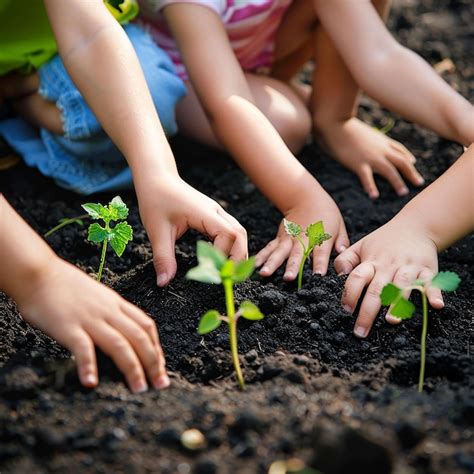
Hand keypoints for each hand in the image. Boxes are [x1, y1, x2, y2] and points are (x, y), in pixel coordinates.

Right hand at [16, 258, 167, 392]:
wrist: (38, 273)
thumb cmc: (64, 286)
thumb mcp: (98, 296)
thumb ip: (110, 313)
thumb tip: (122, 333)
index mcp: (116, 304)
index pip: (146, 325)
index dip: (157, 347)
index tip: (161, 367)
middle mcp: (108, 311)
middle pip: (139, 337)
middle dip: (153, 362)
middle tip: (160, 384)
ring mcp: (90, 319)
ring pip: (120, 344)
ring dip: (133, 368)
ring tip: (140, 388)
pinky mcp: (68, 326)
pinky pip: (83, 348)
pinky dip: (89, 366)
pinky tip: (91, 383)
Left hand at [136, 174, 247, 285]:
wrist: (156, 177)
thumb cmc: (156, 199)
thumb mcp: (156, 231)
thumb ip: (163, 257)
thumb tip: (163, 282)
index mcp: (205, 213)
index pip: (228, 236)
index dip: (222, 256)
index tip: (210, 273)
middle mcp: (216, 212)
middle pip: (240, 235)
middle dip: (237, 258)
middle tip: (227, 279)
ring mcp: (217, 213)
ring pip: (238, 233)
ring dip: (236, 253)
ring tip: (224, 272)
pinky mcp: (213, 216)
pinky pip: (230, 232)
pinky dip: (229, 247)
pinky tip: (217, 258)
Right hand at [256, 188, 348, 278]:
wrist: (304, 196)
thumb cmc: (325, 212)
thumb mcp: (339, 225)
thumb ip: (341, 241)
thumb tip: (343, 253)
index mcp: (320, 237)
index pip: (321, 253)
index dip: (320, 264)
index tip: (318, 276)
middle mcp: (302, 239)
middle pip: (297, 254)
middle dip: (293, 266)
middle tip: (288, 278)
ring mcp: (289, 239)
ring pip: (280, 252)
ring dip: (272, 263)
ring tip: (264, 274)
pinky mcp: (280, 238)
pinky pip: (270, 248)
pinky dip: (262, 256)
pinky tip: (255, 266)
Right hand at [315, 117, 424, 198]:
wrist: (336, 123)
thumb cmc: (346, 126)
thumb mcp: (364, 131)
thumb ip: (372, 138)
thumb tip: (375, 141)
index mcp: (381, 141)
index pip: (400, 150)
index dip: (408, 157)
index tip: (413, 164)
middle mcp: (380, 149)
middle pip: (401, 162)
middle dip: (411, 173)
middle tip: (419, 183)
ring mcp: (370, 157)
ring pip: (390, 171)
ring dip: (398, 182)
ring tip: (403, 193)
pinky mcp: (358, 163)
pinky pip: (367, 177)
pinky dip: (371, 187)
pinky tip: (374, 197)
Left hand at [334, 214, 440, 337]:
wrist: (416, 226)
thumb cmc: (383, 241)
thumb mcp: (360, 246)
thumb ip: (345, 260)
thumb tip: (337, 277)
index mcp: (371, 261)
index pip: (357, 277)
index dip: (350, 293)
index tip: (345, 310)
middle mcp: (389, 266)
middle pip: (376, 289)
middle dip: (367, 312)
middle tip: (360, 332)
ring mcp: (409, 268)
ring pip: (402, 287)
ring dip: (397, 303)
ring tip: (391, 321)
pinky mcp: (428, 270)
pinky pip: (431, 283)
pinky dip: (434, 293)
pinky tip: (436, 305)